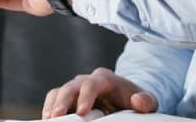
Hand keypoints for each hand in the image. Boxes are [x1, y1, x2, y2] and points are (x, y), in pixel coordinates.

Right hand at [42, 68, 157, 118]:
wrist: (126, 99)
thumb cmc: (136, 100)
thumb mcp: (147, 101)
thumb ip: (147, 100)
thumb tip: (138, 101)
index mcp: (105, 78)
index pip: (92, 83)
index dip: (86, 96)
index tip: (83, 112)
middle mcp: (87, 80)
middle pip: (71, 87)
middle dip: (62, 102)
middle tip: (57, 117)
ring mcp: (76, 89)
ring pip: (58, 92)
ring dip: (52, 106)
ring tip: (48, 120)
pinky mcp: (68, 98)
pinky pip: (53, 100)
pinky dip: (48, 109)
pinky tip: (47, 121)